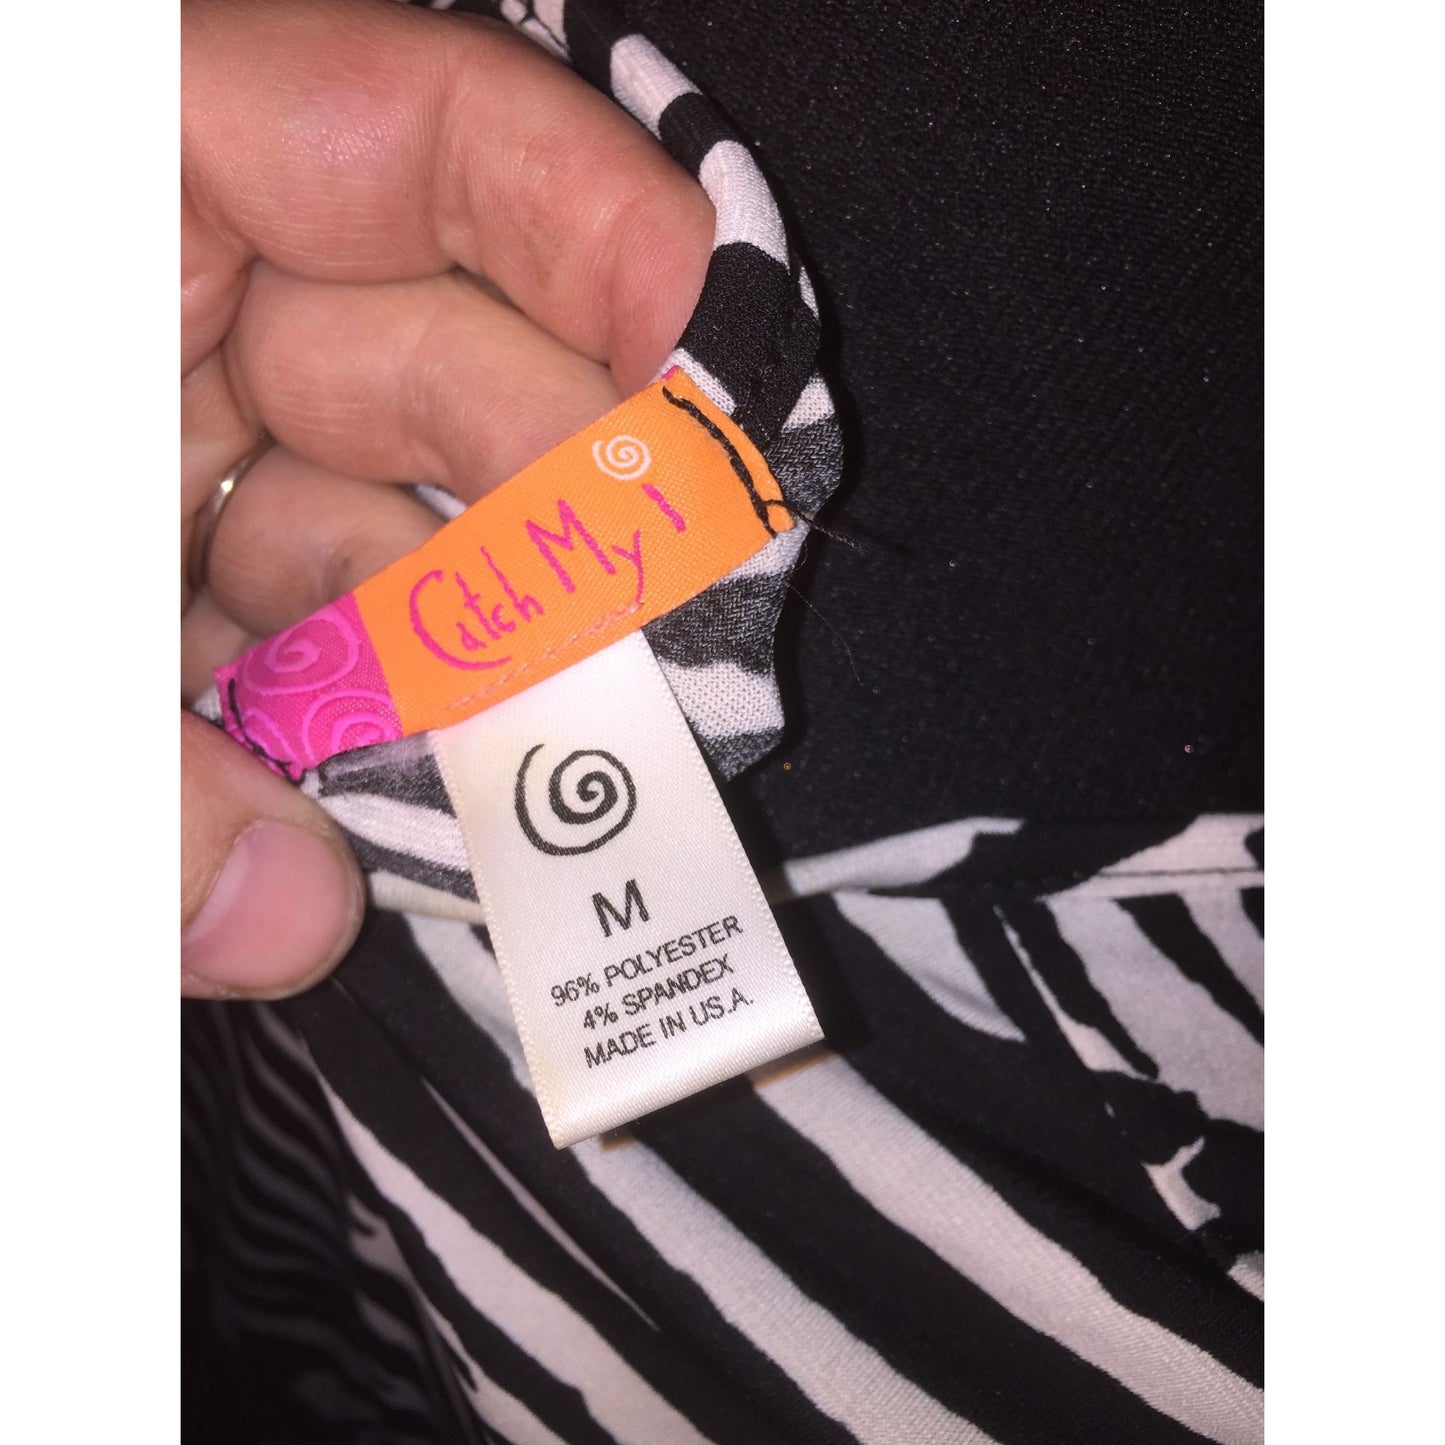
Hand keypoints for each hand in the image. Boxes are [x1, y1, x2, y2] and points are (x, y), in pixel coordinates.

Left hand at [181, 0, 711, 997]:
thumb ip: (87, 766)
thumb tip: (281, 927)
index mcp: (110, 170)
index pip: (415, 132)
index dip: (601, 235)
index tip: (723, 381)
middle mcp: (158, 294)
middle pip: (445, 368)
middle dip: (570, 518)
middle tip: (686, 657)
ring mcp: (158, 445)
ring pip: (377, 532)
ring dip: (460, 669)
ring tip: (566, 785)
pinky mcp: (136, 579)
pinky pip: (281, 636)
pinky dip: (329, 732)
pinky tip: (376, 819)